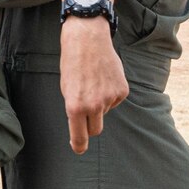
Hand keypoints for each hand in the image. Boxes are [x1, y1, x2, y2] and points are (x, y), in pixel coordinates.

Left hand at [58, 15, 126, 153]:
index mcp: (76, 107)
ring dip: (100, 102)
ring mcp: (110, 98)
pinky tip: (104, 78)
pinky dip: (110, 93)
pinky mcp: (122, 91)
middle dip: (91, 124)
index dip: (79, 145)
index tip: (79, 148)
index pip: (80, 136)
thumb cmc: (73, 63)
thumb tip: (83, 124)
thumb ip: (74, 108)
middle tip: (86, 110)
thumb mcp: (66, 88)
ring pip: (105, 111)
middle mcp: (94, 105)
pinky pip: (115, 100)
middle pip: (96, 129)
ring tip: (93, 82)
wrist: (88, 40)